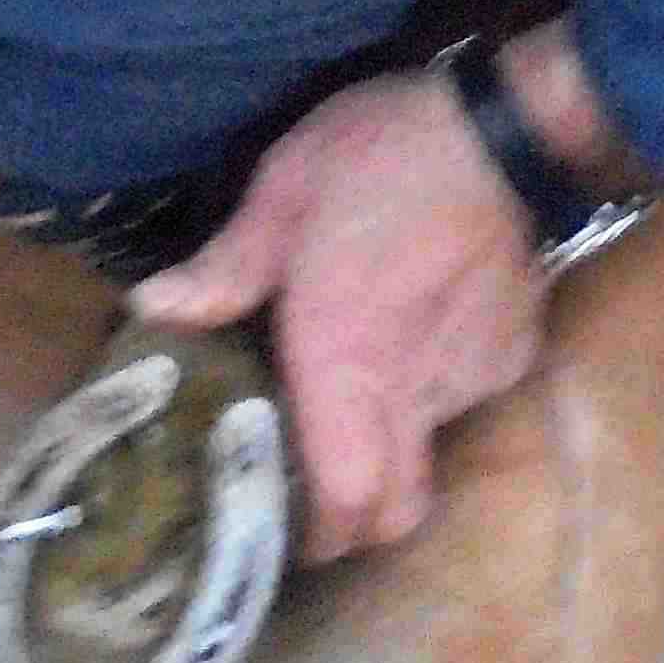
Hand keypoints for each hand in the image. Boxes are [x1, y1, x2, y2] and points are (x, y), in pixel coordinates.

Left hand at [132, 68, 547, 560]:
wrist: (504, 125)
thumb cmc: (380, 152)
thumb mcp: (284, 190)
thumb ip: (224, 267)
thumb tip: (151, 309)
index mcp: (346, 354)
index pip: (348, 496)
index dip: (321, 537)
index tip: (282, 536)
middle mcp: (413, 385)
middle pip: (396, 509)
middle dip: (355, 521)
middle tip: (312, 495)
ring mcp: (471, 374)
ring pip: (425, 449)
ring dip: (388, 440)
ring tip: (360, 383)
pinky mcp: (512, 352)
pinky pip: (463, 396)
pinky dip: (434, 387)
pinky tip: (416, 332)